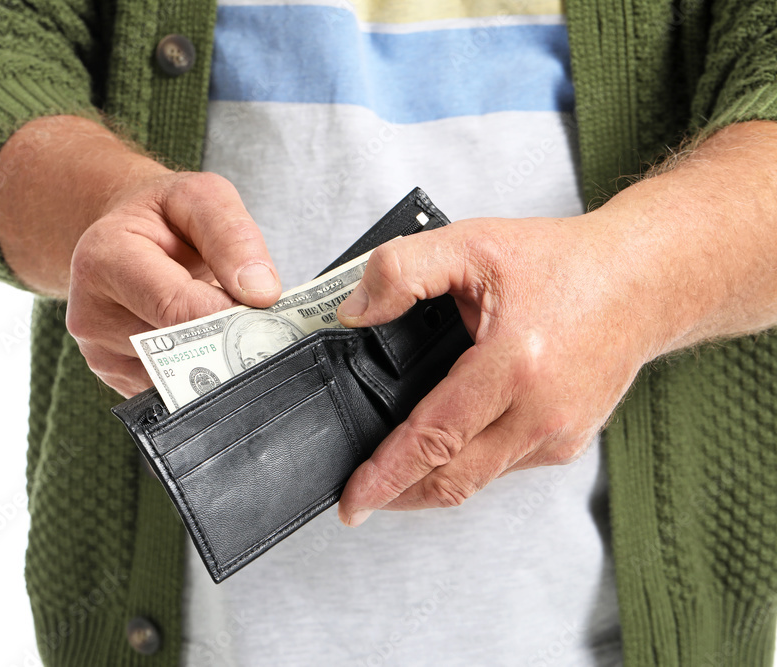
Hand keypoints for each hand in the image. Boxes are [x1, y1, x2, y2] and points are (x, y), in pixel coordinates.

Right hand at [65, 171, 280, 395]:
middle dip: (223, 339)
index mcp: (103, 259)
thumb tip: (260, 292)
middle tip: (252, 319)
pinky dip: (199, 374)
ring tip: (222, 322)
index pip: (174, 308)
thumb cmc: (165, 215)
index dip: (227, 314)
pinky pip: (172, 394)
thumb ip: (234, 236)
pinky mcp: (116, 380)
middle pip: (176, 350)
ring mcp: (99, 354)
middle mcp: (89, 314)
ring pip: (177, 380)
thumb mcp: (202, 197)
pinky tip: (205, 342)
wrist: (128, 235)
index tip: (260, 308)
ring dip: (214, 359)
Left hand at [334, 213, 660, 525]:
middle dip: (397, 496)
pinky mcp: (568, 444)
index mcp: (516, 364)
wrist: (644, 281)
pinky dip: (466, 465)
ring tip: (391, 475)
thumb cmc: (564, 263)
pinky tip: (442, 450)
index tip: (353, 502)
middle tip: (357, 500)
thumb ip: (403, 270)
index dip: (387, 475)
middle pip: (453, 479)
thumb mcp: (473, 244)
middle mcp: (542, 412)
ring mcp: (559, 435)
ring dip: (429, 483)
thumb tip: (354, 310)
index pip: (435, 438)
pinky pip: (502, 467)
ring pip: (476, 480)